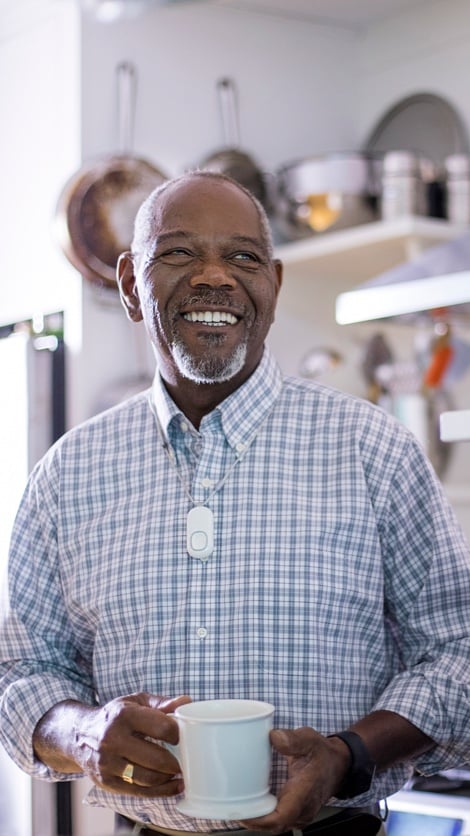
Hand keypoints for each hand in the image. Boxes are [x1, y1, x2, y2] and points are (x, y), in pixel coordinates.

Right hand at [35, 692, 191, 797]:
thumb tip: (187, 702)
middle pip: (156, 758)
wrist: (78, 735)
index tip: (185, 737)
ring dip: (169, 779)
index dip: (179, 734)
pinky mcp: (106, 782)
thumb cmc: (114, 716)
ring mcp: (108, 763)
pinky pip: (139, 791)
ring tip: (180, 774)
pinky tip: (172, 786)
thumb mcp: (135, 702)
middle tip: (187, 760)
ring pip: (148, 779)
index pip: (162, 727)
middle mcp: (113, 739)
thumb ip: (162, 703)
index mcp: (124, 715)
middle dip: (176, 762)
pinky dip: (160, 791)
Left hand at [239, 727, 350, 832]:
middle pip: (275, 826)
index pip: (282, 817)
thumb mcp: (310, 739)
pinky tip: (251, 806)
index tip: (241, 813)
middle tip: (230, 808)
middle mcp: (303, 808)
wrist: (339, 765)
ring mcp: (301, 813)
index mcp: (304, 792)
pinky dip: (264, 817)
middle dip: (252, 821)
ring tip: (236, 807)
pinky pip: (279, 820)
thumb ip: (293, 739)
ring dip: (257, 821)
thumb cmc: (323, 753)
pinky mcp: (297, 812)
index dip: (260, 820)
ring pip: (276, 826)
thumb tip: (274, 737)